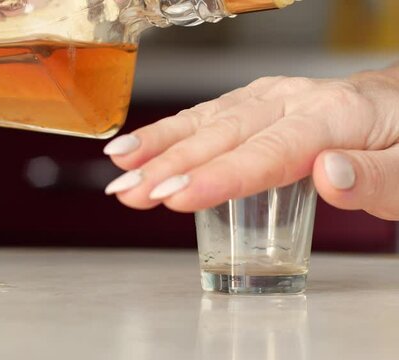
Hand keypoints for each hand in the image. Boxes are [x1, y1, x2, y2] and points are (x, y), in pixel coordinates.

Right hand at [103, 67, 398, 219]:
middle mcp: (293, 99)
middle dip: (169, 166)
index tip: (176, 198)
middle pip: (223, 135)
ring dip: (156, 146)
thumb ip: (377, 178)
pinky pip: (205, 115)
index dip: (218, 177)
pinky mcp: (253, 103)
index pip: (267, 152)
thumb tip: (328, 174)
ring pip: (205, 120)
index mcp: (335, 116)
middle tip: (129, 194)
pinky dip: (166, 131)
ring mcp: (269, 97)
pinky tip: (135, 147)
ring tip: (118, 170)